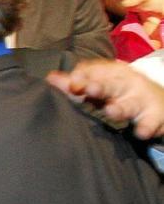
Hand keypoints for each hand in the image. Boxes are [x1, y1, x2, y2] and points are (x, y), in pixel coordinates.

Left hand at [47, 60, 163, 138]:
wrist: (157, 101)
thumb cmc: (117, 92)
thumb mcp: (99, 85)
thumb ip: (75, 85)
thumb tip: (50, 79)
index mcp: (109, 73)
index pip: (94, 71)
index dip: (83, 76)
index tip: (72, 82)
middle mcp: (125, 84)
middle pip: (110, 85)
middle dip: (100, 86)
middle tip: (89, 88)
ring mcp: (140, 99)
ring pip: (129, 104)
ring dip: (121, 107)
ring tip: (111, 111)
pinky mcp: (154, 116)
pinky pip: (150, 122)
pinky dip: (146, 126)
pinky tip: (141, 132)